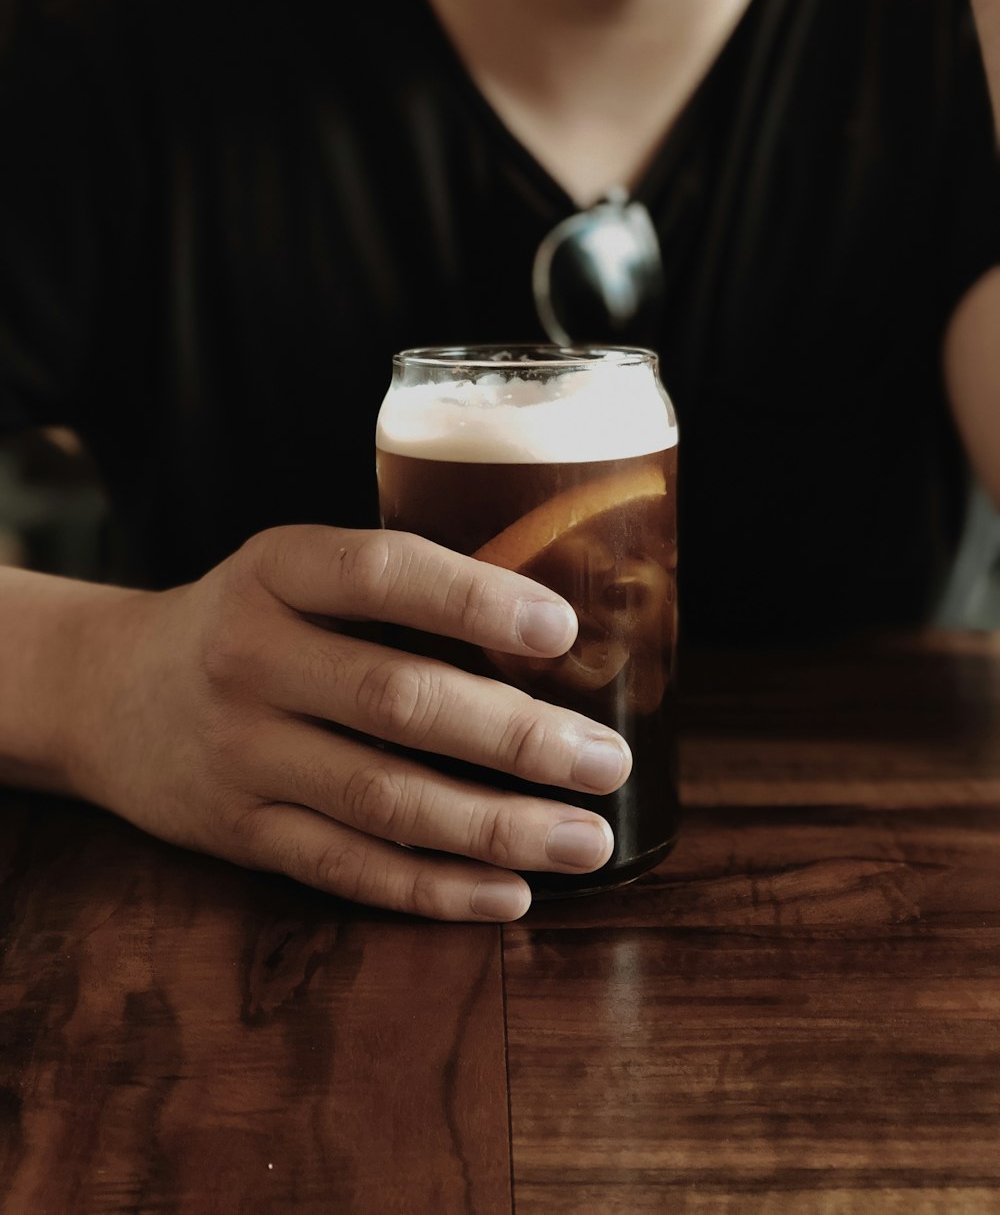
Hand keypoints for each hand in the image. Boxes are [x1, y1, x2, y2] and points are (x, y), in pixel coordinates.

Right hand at [70, 526, 630, 920]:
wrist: (105, 691)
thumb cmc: (242, 621)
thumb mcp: (293, 572)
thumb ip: (392, 593)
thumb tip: (553, 633)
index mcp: (275, 570)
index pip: (381, 574)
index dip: (474, 600)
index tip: (562, 630)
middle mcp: (250, 658)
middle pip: (398, 701)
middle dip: (516, 737)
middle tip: (604, 760)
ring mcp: (239, 754)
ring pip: (383, 800)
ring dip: (496, 826)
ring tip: (585, 838)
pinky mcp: (239, 833)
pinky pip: (347, 868)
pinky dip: (434, 888)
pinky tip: (510, 893)